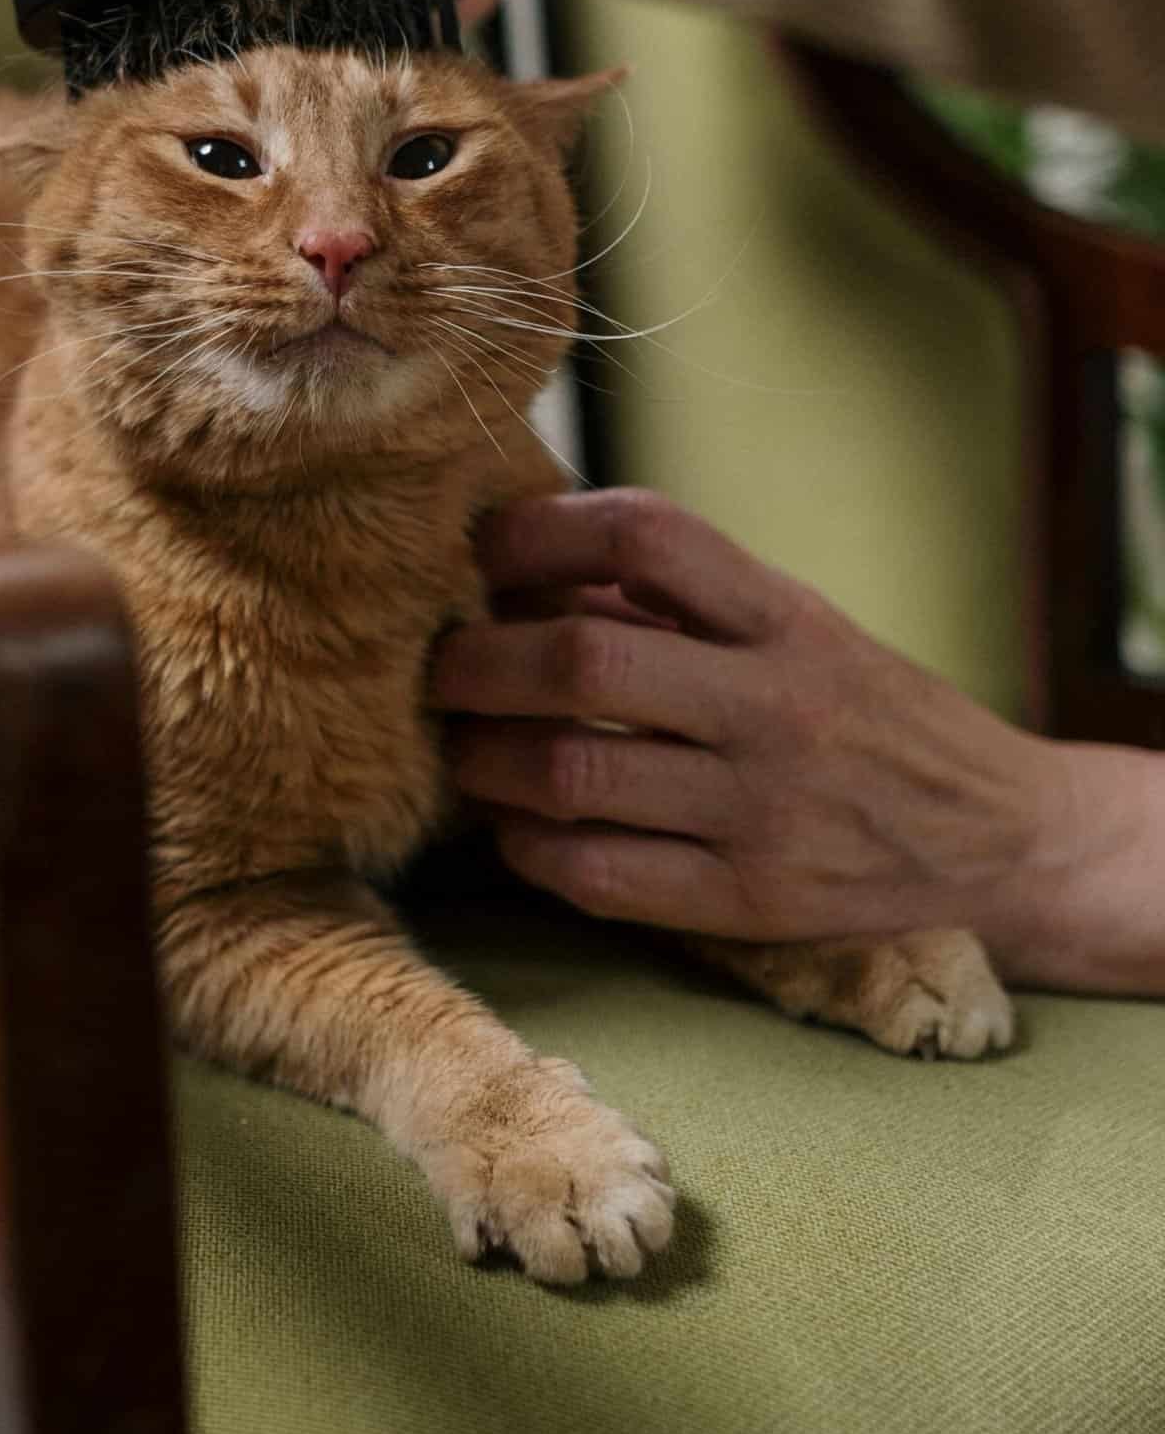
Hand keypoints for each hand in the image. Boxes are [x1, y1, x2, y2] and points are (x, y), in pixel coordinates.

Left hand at [433, 488, 1164, 994]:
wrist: (996, 835)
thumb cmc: (862, 711)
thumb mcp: (796, 623)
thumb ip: (675, 598)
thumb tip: (522, 569)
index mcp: (787, 617)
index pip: (648, 533)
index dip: (542, 530)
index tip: (483, 549)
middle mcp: (778, 706)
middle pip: (585, 662)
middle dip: (480, 660)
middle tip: (438, 665)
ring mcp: (762, 812)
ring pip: (573, 775)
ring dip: (485, 758)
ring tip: (462, 746)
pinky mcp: (749, 903)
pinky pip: (598, 875)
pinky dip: (529, 846)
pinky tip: (516, 826)